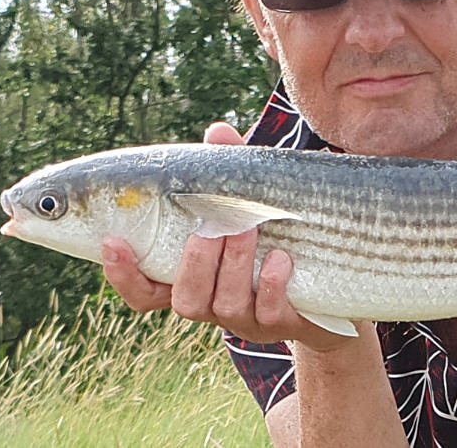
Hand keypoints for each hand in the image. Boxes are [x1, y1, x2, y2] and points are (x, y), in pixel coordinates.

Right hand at [105, 122, 361, 350]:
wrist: (342, 273)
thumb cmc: (282, 231)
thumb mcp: (258, 199)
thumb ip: (233, 170)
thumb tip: (217, 131)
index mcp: (196, 277)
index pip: (143, 291)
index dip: (122, 274)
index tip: (114, 241)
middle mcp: (215, 304)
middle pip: (183, 300)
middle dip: (192, 264)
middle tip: (208, 230)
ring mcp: (249, 319)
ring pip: (224, 306)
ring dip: (232, 265)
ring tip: (248, 228)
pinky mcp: (286, 324)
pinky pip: (269, 313)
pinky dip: (270, 285)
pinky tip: (281, 260)